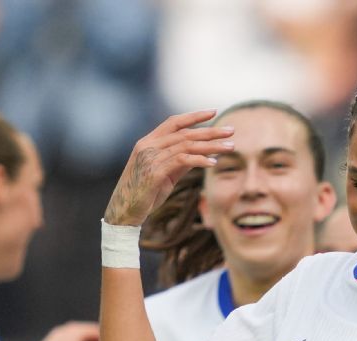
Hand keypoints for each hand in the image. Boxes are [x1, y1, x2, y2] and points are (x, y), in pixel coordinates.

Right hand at [104, 110, 234, 225]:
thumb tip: (202, 154)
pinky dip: (199, 160)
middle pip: (184, 133)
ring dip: (211, 146)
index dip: (193, 116)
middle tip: (231, 130)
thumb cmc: (145, 193)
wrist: (124, 211)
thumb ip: (179, 161)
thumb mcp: (164, 173)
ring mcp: (150, 158)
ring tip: (230, 147)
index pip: (173, 122)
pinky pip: (182, 161)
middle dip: (210, 131)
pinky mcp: (154, 172)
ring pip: (186, 146)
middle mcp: (148, 146)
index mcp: (148, 142)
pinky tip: (213, 163)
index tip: (213, 112)